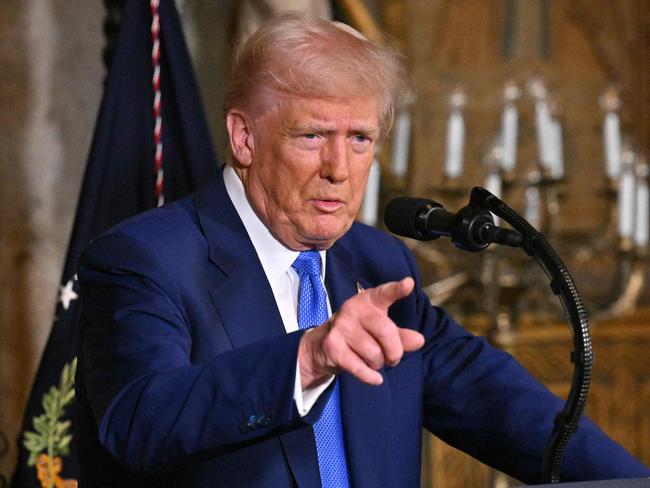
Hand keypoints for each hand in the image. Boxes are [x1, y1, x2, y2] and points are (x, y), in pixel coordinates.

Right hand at [298, 277, 424, 388]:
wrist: (322, 346)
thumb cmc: (359, 335)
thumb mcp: (380, 331)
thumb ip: (401, 335)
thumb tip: (419, 340)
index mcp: (368, 301)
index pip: (384, 293)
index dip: (397, 289)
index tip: (409, 284)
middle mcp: (353, 309)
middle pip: (386, 332)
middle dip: (395, 352)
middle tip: (393, 358)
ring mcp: (341, 326)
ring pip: (374, 354)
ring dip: (379, 364)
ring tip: (373, 361)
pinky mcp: (332, 345)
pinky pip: (360, 367)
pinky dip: (370, 377)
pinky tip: (375, 379)